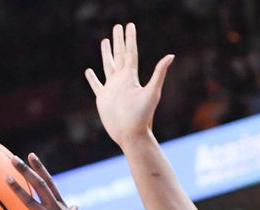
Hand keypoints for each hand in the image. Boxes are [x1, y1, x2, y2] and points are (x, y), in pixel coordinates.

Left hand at [0, 154, 101, 209]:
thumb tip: (75, 206)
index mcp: (61, 205)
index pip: (49, 182)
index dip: (40, 168)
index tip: (31, 155)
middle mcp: (56, 209)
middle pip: (39, 185)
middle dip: (26, 171)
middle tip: (13, 159)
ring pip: (31, 201)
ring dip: (18, 189)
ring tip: (6, 178)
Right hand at [85, 23, 173, 147]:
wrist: (131, 134)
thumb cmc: (143, 116)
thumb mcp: (152, 92)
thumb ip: (159, 73)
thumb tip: (171, 56)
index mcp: (131, 77)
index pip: (130, 53)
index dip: (130, 39)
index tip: (129, 25)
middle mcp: (122, 80)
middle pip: (119, 55)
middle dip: (118, 41)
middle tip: (116, 27)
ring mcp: (112, 89)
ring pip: (107, 66)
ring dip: (106, 54)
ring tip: (104, 41)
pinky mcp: (103, 98)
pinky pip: (96, 85)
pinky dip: (92, 78)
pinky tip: (89, 71)